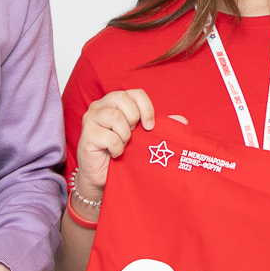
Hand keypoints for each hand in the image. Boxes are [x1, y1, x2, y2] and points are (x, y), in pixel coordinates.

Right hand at [73, 89, 156, 205]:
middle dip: (134, 119)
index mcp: (116, 102)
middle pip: (122, 98)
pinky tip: (115, 153)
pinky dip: (117, 148)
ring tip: (123, 145)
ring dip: (125, 136)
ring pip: (116, 117)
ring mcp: (91, 118)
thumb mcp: (145, 138)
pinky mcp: (86, 134)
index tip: (151, 126)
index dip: (146, 108)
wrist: (104, 177)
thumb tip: (183, 121)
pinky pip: (109, 137)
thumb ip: (161, 127)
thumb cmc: (123, 154)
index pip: (135, 93)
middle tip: (133, 136)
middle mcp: (101, 105)